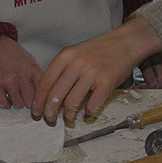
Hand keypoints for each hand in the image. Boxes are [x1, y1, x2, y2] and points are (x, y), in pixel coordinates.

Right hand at [0, 36, 42, 108]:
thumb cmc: (16, 57)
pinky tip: (7, 99)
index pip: (43, 92)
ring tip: (16, 98)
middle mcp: (22, 75)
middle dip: (29, 103)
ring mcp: (8, 80)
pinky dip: (6, 105)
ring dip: (18, 104)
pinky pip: (4, 104)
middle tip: (26, 100)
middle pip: (31, 102)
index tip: (39, 103)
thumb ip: (39, 78)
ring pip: (18, 105)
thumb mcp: (32, 63)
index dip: (42, 100)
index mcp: (33, 69)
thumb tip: (46, 96)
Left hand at [31, 16, 161, 123]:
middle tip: (49, 120)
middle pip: (54, 96)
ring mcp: (92, 73)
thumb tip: (47, 95)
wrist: (126, 42)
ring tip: (69, 120)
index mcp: (65, 57)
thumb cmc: (99, 50)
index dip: (37, 102)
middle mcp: (76, 64)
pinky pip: (92, 105)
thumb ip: (61, 70)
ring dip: (68, 116)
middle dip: (49, 113)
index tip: (35, 112)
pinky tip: (87, 114)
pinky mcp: (106, 82)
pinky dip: (88, 114)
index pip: (44, 84)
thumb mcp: (75, 53)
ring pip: (71, 103)